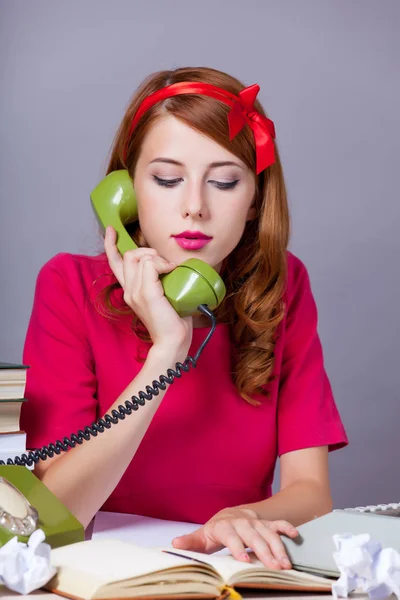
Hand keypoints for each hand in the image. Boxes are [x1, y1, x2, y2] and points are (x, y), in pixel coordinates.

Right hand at [104, 226, 192, 351]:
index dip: (110, 244)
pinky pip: (150, 265)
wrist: (172, 341)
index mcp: (131, 290)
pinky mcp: (145, 293)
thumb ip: (160, 280)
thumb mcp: (165, 294)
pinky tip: (171, 271)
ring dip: (158, 258)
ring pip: (139, 258)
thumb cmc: (174, 320)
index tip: (111, 230)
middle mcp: (129, 290)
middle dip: (147, 251)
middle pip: (129, 255)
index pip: (115, 263)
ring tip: (170, 271)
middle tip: (165, 264)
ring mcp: (135, 292)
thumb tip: (173, 264)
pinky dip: (162, 264)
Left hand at [172, 507, 298, 569]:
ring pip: (269, 532)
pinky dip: (287, 528)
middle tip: (274, 567)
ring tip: (285, 564)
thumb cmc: (215, 530)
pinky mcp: (265, 522)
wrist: (229, 514)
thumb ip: (191, 541)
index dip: (238, 548)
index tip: (244, 561)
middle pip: (254, 536)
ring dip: (279, 547)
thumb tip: (175, 544)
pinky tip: (296, 536)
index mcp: (225, 526)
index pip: (232, 536)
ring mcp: (255, 522)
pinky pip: (278, 523)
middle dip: (265, 551)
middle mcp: (242, 522)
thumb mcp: (203, 536)